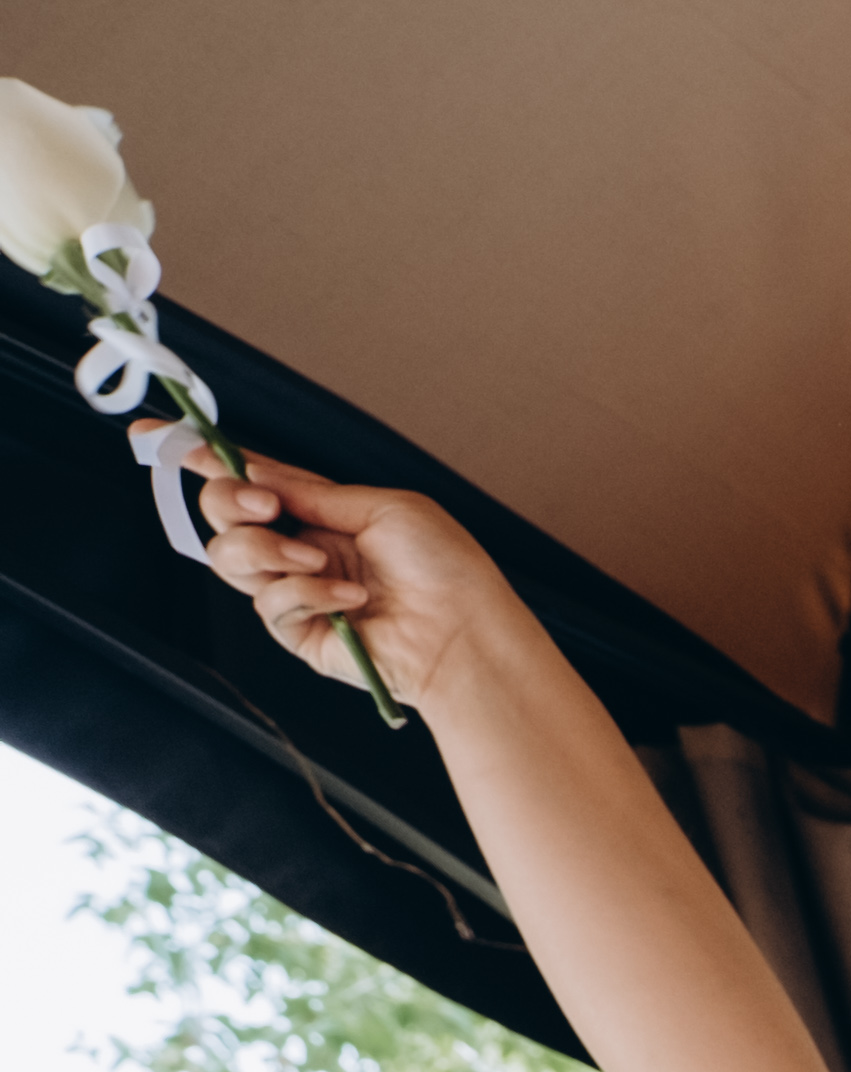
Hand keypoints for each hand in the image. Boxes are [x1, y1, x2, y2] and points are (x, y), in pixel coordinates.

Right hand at [191, 454, 508, 704]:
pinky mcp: (300, 633)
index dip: (207, 461)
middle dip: (229, 502)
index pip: (253, 482)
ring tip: (321, 560)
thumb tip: (252, 470)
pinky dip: (306, 593)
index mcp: (323, 513)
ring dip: (268, 550)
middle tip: (266, 507)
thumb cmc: (444, 567)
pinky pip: (268, 604)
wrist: (466, 632)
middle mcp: (302, 548)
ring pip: (229, 558)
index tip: (164, 438)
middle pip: (223, 515)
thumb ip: (311, 492)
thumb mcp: (381, 507)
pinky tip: (351, 599)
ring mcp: (297, 591)